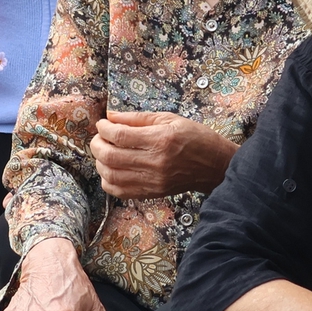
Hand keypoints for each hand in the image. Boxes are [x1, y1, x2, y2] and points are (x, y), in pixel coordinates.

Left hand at [89, 111, 236, 197]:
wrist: (214, 166)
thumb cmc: (195, 138)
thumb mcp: (170, 119)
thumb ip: (139, 118)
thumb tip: (111, 116)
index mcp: (161, 140)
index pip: (120, 136)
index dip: (104, 128)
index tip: (102, 123)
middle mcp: (155, 163)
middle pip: (110, 156)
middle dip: (97, 144)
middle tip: (99, 137)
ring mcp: (152, 181)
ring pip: (110, 175)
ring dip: (100, 162)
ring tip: (104, 152)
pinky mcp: (151, 193)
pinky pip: (119, 191)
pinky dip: (108, 180)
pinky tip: (111, 169)